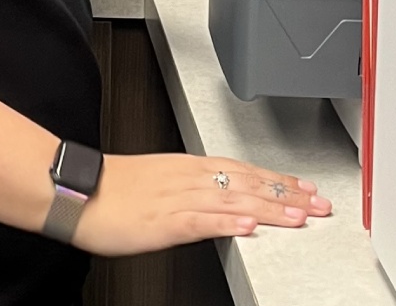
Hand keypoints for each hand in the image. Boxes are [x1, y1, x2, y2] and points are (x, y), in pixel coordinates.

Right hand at [71, 153, 332, 255]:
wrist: (75, 190)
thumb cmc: (111, 189)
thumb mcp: (159, 181)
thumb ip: (193, 187)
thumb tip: (222, 197)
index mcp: (188, 168)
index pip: (245, 171)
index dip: (279, 179)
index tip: (307, 188)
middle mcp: (189, 178)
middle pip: (248, 183)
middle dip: (287, 194)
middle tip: (320, 203)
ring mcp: (177, 199)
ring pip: (234, 201)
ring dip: (270, 208)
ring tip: (299, 215)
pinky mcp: (163, 220)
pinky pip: (201, 221)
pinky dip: (228, 222)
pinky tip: (249, 227)